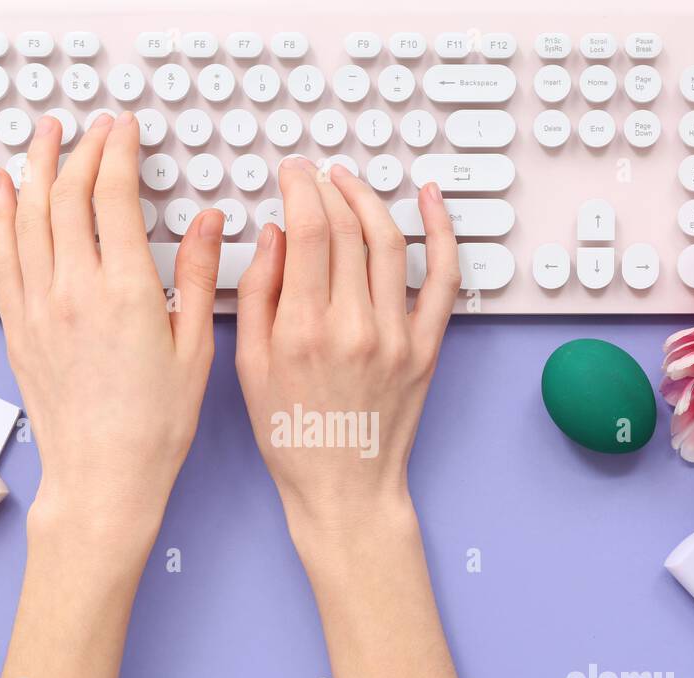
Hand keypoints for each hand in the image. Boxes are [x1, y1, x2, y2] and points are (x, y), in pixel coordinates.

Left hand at [0, 111, 222, 530]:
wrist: (103, 476)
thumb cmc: (154, 425)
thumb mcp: (195, 347)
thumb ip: (195, 275)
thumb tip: (207, 221)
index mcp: (126, 290)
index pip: (113, 194)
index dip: (118, 151)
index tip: (124, 129)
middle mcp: (74, 289)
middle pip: (66, 193)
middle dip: (79, 149)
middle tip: (91, 126)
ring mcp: (39, 306)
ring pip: (27, 215)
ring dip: (35, 166)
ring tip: (44, 135)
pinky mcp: (18, 327)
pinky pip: (2, 255)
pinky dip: (0, 214)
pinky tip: (2, 189)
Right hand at [234, 158, 459, 533]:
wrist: (345, 489)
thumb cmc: (293, 437)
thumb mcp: (250, 367)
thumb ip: (258, 294)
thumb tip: (276, 234)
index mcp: (303, 330)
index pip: (307, 229)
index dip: (300, 187)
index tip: (292, 173)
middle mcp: (354, 327)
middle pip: (347, 228)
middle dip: (328, 187)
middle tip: (315, 175)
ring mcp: (397, 336)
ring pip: (390, 241)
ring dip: (370, 200)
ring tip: (351, 183)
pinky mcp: (427, 348)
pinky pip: (443, 278)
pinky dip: (441, 231)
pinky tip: (430, 200)